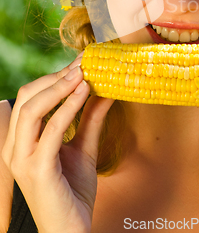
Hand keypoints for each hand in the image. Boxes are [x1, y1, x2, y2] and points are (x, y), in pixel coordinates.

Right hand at [2, 52, 113, 232]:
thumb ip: (90, 119)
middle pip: (27, 96)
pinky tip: (84, 92)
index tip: (81, 61)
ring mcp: (22, 158)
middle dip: (56, 75)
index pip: (31, 97)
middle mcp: (15, 147)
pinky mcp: (36, 169)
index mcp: (21, 140)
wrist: (72, 232)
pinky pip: (50, 130)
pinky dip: (67, 107)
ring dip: (59, 86)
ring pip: (32, 108)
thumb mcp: (84, 147)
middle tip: (84, 62)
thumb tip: (105, 88)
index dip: (55, 76)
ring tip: (83, 72)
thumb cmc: (73, 192)